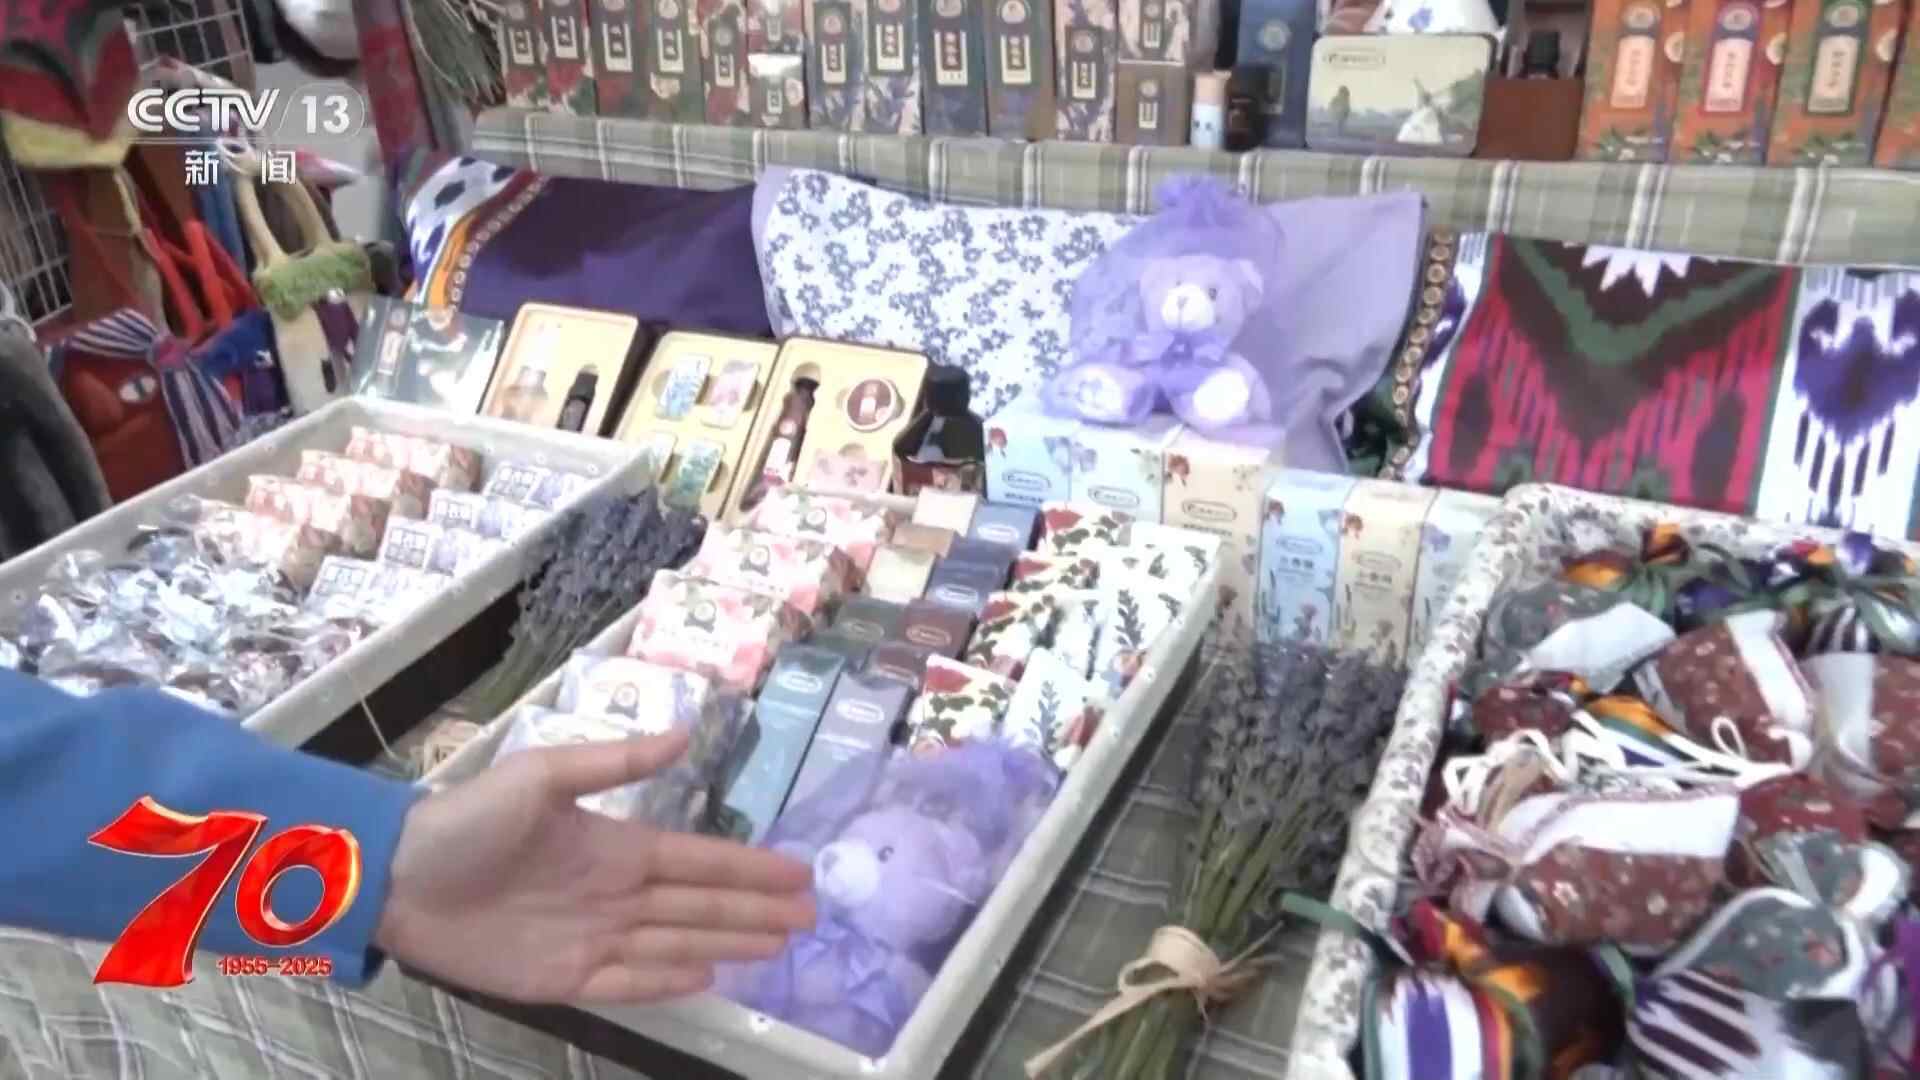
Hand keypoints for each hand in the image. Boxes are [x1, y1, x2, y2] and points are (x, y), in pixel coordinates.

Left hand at [374, 729, 815, 1003]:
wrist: (396, 876)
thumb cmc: (467, 820)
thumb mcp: (542, 775)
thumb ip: (615, 762)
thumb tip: (687, 734)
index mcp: (615, 845)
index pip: (698, 860)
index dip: (749, 868)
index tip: (797, 872)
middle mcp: (615, 894)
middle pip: (701, 906)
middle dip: (756, 910)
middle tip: (810, 917)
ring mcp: (593, 937)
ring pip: (678, 944)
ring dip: (728, 944)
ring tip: (777, 945)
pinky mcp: (563, 977)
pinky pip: (630, 981)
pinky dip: (670, 981)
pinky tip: (708, 977)